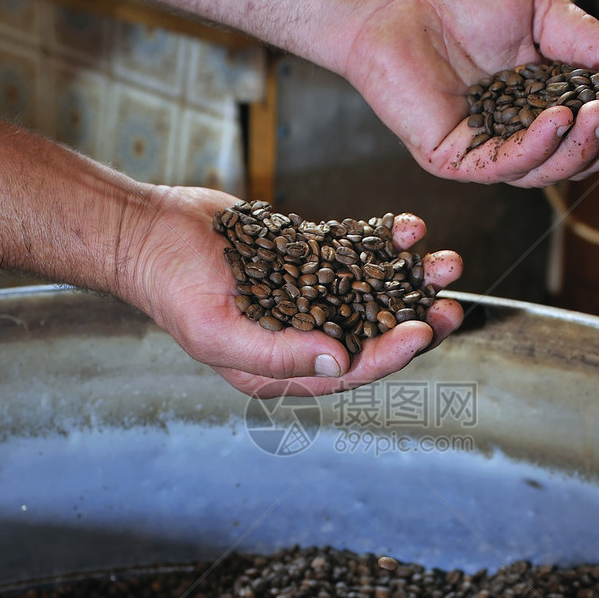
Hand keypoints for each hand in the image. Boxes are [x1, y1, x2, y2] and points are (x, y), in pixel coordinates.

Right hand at [128, 187, 462, 397]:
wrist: (147, 233)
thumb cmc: (171, 290)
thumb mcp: (217, 333)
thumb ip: (277, 355)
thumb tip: (339, 360)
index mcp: (284, 369)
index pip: (349, 370)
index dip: (389, 354)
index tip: (420, 333)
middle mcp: (302, 334)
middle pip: (373, 332)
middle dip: (415, 318)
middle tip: (451, 305)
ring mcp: (307, 292)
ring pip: (373, 289)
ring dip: (410, 277)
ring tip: (446, 262)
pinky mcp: (306, 255)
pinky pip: (354, 251)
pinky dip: (382, 240)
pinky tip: (410, 227)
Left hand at [342, 0, 598, 188]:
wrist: (396, 5)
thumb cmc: (460, 3)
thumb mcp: (537, 9)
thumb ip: (582, 37)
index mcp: (543, 102)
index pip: (594, 124)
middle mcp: (518, 133)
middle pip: (578, 157)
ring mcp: (488, 150)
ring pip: (547, 171)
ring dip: (581, 145)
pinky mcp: (456, 159)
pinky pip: (504, 166)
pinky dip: (538, 147)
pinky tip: (559, 118)